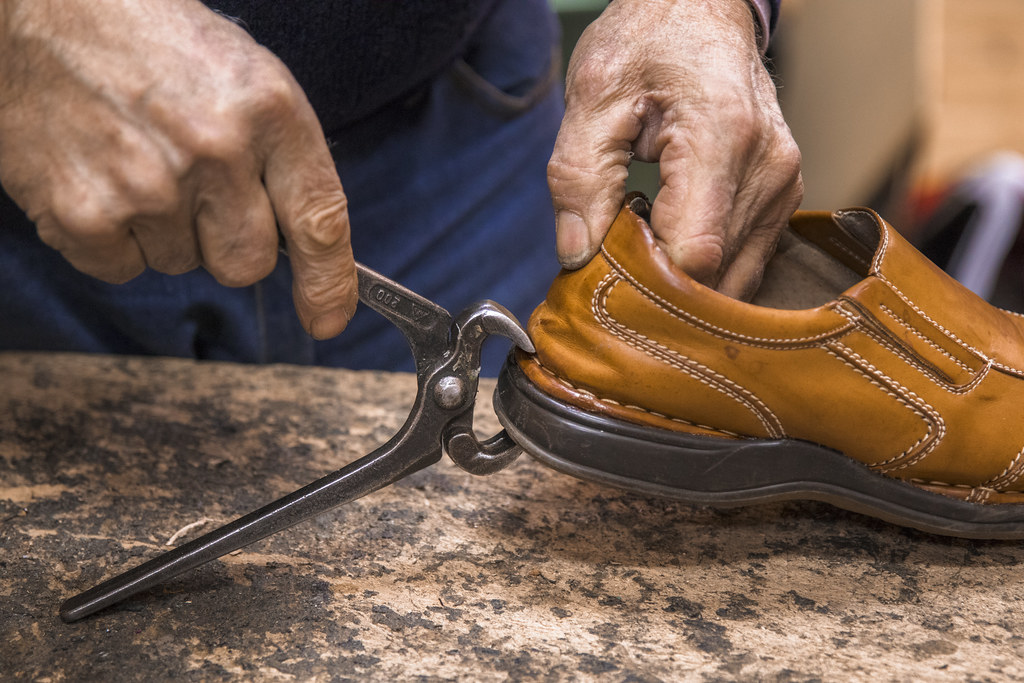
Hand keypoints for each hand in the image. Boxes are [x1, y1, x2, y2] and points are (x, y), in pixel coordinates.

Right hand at [0, 0, 355, 338]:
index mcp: (269, 111)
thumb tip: (306, 245)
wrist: (41, 10)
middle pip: (248, 264)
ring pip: (183, 264)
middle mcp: (216, 151)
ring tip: (138, 160)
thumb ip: (280, 157)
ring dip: (166, 231)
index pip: (320, 221)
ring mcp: (148, 186)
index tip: (328, 319)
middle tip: (195, 188)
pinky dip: (112, 238)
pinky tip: (101, 177)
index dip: (329, 284)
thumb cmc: (152, 41)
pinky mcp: (84, 214)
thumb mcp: (245, 76)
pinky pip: (122, 269)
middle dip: (228, 243)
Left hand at [548, 0, 802, 299]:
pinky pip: (746, 260)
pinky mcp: (783, 196)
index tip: (606, 270)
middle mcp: (767, 166)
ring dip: (683, 281)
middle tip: (613, 262)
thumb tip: (579, 254)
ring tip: (640, 242)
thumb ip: (579, 179)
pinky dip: (705, 268)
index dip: (646, 278)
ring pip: (733, 279)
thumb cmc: (648, 41)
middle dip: (660, 286)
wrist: (700, 7)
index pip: (694, 252)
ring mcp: (784, 184)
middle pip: (715, 275)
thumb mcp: (593, 96)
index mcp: (722, 135)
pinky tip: (669, 238)